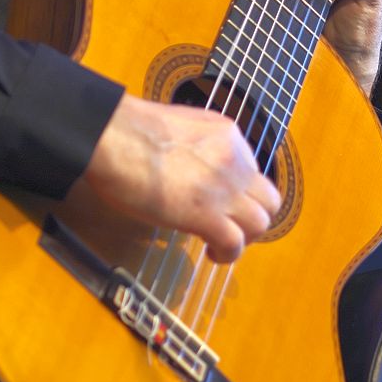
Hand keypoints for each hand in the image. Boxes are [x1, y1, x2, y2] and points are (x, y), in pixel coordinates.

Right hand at [78, 93, 280, 262]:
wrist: (113, 137)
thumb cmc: (128, 130)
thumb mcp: (178, 127)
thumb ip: (197, 146)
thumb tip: (190, 166)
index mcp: (227, 134)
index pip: (253, 170)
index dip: (240, 192)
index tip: (223, 202)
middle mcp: (234, 159)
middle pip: (268, 199)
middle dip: (253, 216)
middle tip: (230, 226)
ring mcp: (224, 188)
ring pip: (260, 223)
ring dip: (244, 238)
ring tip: (220, 243)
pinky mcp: (206, 215)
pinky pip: (235, 244)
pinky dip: (227, 254)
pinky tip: (211, 253)